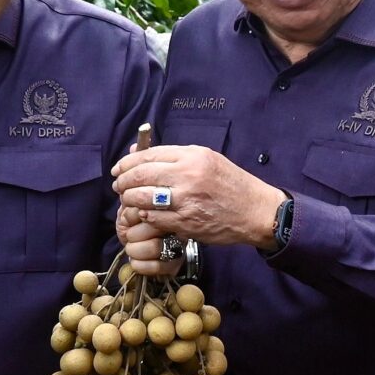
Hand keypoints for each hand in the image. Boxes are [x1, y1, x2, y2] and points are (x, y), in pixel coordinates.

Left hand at [112, 144, 285, 253]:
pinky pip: (153, 218)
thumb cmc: (232, 184)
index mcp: (193, 155)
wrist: (256, 211)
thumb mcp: (208, 160)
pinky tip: (144, 214)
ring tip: (127, 200)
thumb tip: (138, 153)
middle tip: (118, 186)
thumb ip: (175, 157)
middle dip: (123, 181)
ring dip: (129, 199)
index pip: (149, 155)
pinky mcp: (186, 222)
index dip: (128, 162)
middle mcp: (188, 174)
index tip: (119, 168)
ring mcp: (186, 200)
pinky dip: (144, 215)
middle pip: (141, 175)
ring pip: (142, 198)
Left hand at [115, 207, 173, 277]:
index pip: (151, 206)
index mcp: (167, 207)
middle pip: (153, 225)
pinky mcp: (174, 263)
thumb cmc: (134, 225)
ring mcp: (178, 244)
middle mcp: (177, 224)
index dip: (132, 215)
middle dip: (132, 232)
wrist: (142, 248)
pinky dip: (139, 264)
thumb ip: (130, 201)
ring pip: (154, 246)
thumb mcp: (130, 208)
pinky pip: (156, 266)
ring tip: (132, 248)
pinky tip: (135, 260)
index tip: (127, 220)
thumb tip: (123, 192)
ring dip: (134, 249)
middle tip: (130, 234)